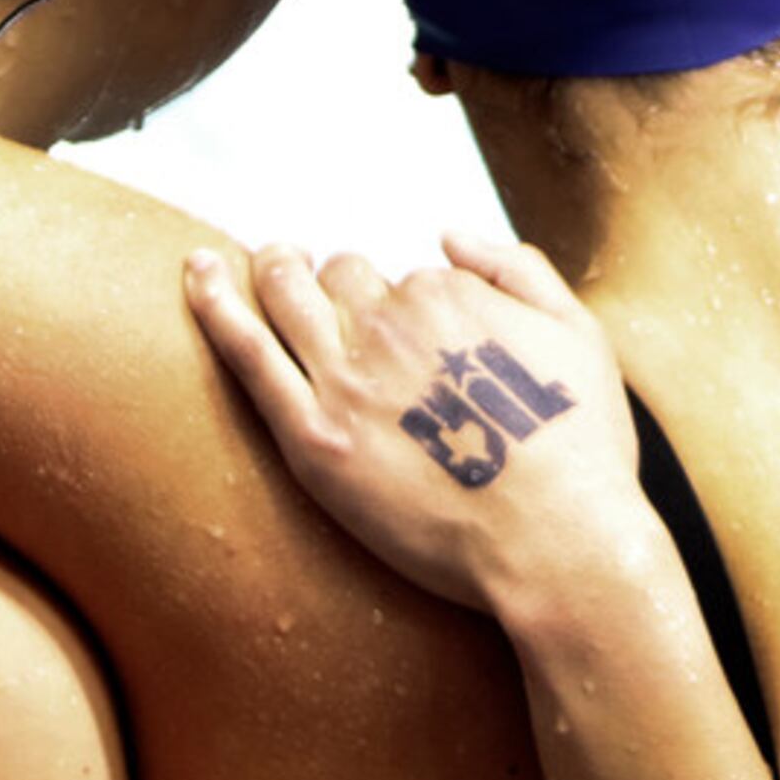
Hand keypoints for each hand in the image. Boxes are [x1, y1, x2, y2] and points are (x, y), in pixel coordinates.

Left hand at [185, 233, 653, 620]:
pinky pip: (247, 353)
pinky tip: (195, 272)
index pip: (404, 277)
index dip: (405, 304)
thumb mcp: (580, 334)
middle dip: (327, 272)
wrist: (560, 544)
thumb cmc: (583, 451)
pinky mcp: (312, 440)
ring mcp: (345, 381)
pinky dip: (215, 303)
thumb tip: (447, 234)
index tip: (412, 336)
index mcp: (450, 294)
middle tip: (309, 275)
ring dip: (272, 269)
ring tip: (261, 265)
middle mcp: (390, 324)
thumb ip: (518, 269)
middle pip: (338, 275)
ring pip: (287, 295)